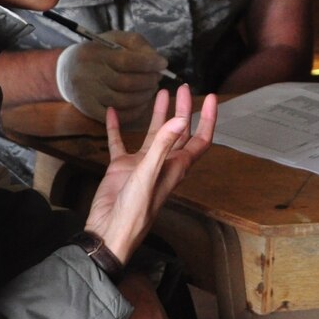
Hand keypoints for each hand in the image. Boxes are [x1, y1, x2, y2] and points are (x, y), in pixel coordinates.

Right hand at [56, 31, 167, 122]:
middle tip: (158, 78)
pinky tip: (142, 103)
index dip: (150, 63)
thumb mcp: (115, 39)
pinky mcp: (88, 110)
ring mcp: (88, 94)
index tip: (163, 63)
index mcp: (96, 54)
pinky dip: (134, 111)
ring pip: (124, 101)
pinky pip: (116, 115)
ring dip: (144, 96)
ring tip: (151, 89)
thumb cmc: (99, 52)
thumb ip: (137, 44)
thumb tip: (158, 61)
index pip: (128, 61)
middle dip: (149, 81)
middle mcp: (90, 75)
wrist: (67, 70)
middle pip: (128, 83)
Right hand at [84, 85, 217, 263]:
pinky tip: (113, 113)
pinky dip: (117, 128)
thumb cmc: (135, 211)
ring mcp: (142, 165)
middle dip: (182, 110)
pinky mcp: (122, 167)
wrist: (109, 231)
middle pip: (178, 132)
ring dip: (158, 115)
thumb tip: (181, 120)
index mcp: (176, 166)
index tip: (209, 97)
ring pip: (153, 134)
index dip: (207, 119)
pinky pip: (120, 142)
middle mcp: (163, 163)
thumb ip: (163, 145)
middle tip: (182, 87)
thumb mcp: (150, 174)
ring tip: (160, 93)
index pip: (200, 139)